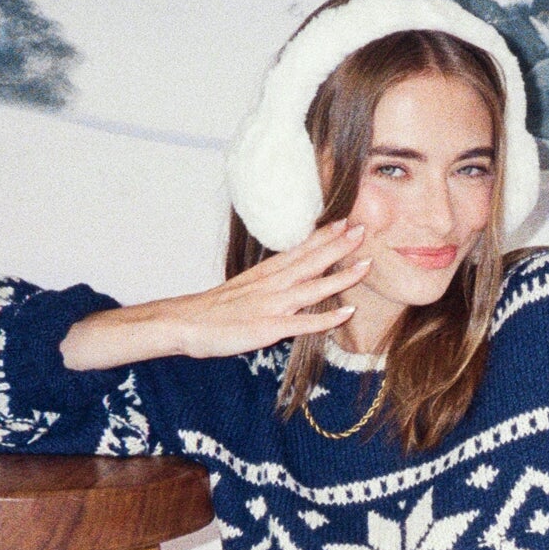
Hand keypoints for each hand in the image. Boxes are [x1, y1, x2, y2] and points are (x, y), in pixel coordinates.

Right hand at [58, 220, 373, 369]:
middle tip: (363, 228)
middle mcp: (271, 285)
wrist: (181, 323)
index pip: (298, 250)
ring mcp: (271, 305)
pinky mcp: (268, 328)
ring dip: (341, 275)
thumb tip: (282, 281)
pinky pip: (303, 322)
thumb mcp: (241, 289)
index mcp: (264, 274)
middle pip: (310, 261)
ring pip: (313, 287)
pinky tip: (347, 311)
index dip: (323, 236)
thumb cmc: (210, 311)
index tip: (344, 221)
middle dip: (339, 246)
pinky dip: (326, 317)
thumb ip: (264, 285)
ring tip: (366, 264)